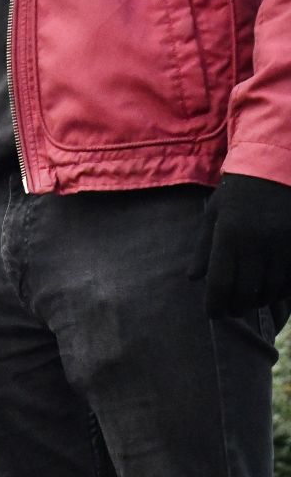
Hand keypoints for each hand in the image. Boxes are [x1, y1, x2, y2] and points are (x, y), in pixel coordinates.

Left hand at [189, 173, 290, 317]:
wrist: (278, 163)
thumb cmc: (239, 190)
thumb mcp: (214, 214)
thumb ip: (203, 248)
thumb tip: (194, 279)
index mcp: (230, 236)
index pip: (220, 286)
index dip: (216, 307)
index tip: (214, 314)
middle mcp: (257, 242)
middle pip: (246, 294)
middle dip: (237, 308)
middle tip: (233, 309)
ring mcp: (283, 242)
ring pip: (272, 290)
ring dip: (260, 300)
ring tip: (252, 298)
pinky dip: (282, 290)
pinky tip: (274, 288)